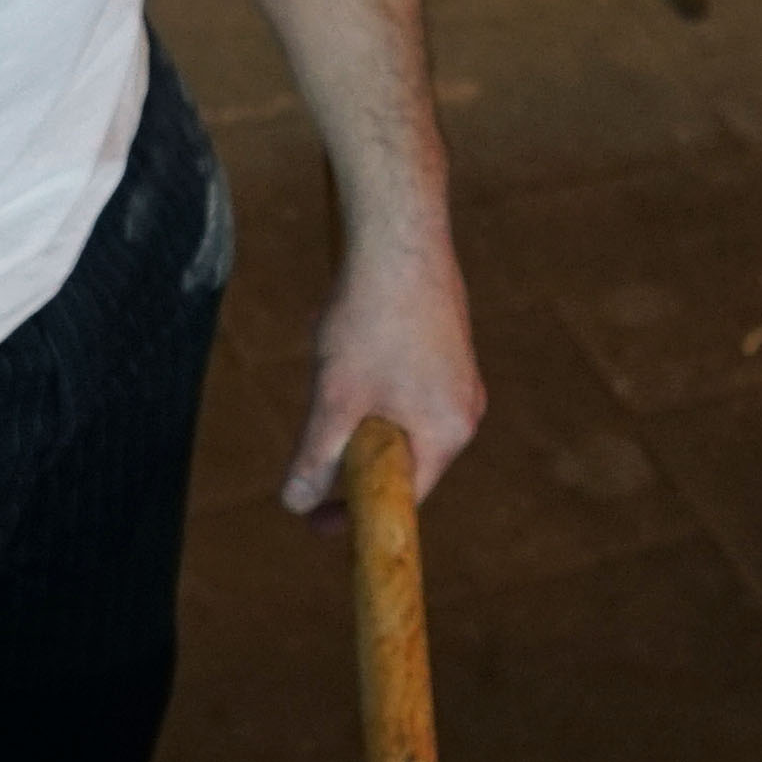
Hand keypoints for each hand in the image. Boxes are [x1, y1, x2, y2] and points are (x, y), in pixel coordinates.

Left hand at [282, 223, 481, 518]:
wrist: (399, 236)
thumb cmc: (370, 318)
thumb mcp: (335, 398)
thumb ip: (317, 456)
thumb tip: (296, 503)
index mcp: (448, 433)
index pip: (404, 498)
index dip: (356, 515)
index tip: (316, 525)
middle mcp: (465, 412)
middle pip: (406, 464)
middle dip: (356, 467)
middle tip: (309, 466)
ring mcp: (461, 379)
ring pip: (403, 426)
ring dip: (362, 426)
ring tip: (327, 391)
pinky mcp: (448, 350)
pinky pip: (408, 393)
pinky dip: (374, 394)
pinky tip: (347, 356)